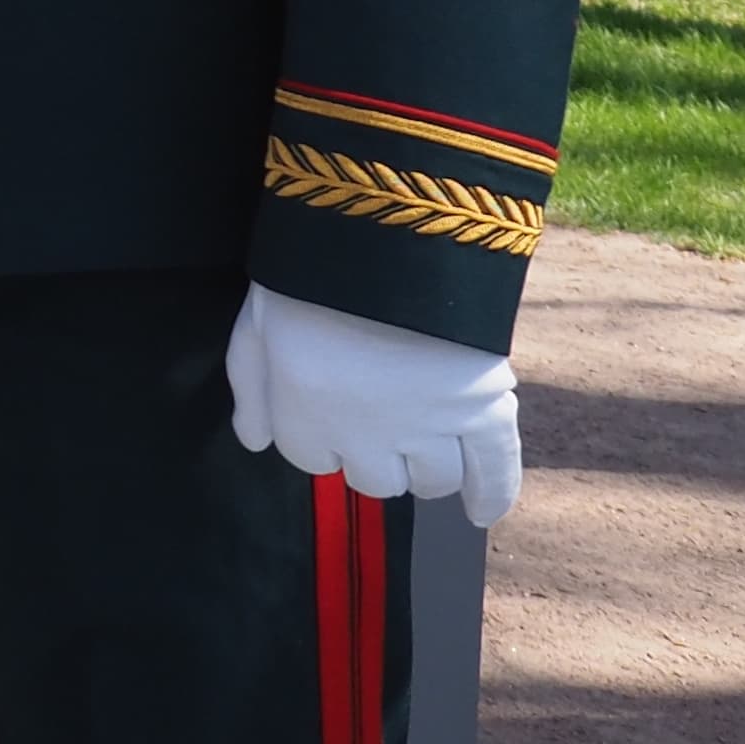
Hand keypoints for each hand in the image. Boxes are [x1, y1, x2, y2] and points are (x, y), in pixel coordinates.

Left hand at [228, 286, 520, 526]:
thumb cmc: (306, 274)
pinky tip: (478, 511)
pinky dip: (491, 494)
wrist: (380, 232)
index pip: (311, 459)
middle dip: (374, 454)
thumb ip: (250, 389)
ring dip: (424, 464)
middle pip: (374, 479)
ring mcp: (429, 426)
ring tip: (424, 434)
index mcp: (306, 415)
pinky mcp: (482, 409)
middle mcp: (367, 435)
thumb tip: (254, 441)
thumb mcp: (254, 325)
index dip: (320, 434)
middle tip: (380, 415)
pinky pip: (495, 470)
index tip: (329, 408)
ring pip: (431, 479)